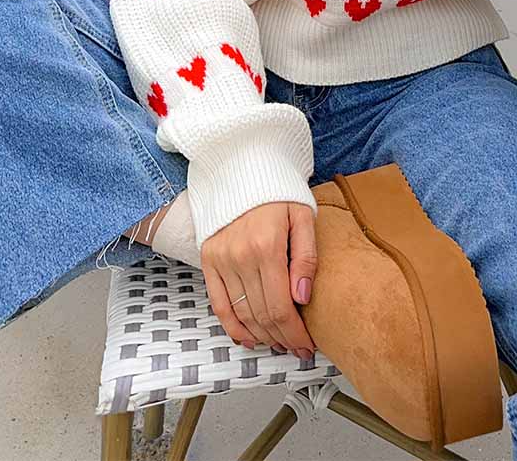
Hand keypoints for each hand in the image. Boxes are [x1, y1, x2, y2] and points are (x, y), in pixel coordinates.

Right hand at [200, 200, 317, 356]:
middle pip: (263, 315)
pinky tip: (249, 338)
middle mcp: (240, 256)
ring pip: (242, 314)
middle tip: (297, 348)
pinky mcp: (208, 259)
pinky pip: (219, 304)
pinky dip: (233, 327)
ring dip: (262, 336)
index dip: (296, 333)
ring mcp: (221, 259)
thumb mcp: (303, 217)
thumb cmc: (278, 192)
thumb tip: (303, 297)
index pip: (282, 307)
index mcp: (267, 247)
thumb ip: (306, 258)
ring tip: (279, 344)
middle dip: (283, 339)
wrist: (242, 167)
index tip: (308, 345)